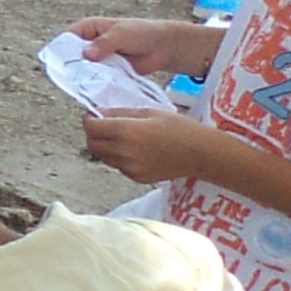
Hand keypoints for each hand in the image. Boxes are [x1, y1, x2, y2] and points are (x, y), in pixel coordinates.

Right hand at [71, 15, 216, 77]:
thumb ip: (104, 43)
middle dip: (72, 66)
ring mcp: (96, 59)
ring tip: (85, 84)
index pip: (66, 39)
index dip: (62, 50)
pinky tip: (95, 88)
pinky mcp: (104, 72)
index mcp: (86, 29)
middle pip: (71, 56)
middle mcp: (87, 44)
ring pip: (82, 69)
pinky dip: (95, 83)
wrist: (162, 47)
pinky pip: (95, 79)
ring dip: (84, 76)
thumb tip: (87, 54)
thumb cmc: (141, 33)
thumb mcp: (121, 34)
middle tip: (74, 77)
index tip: (61, 63)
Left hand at [80, 110, 214, 189]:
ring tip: (122, 139)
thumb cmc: (180, 128)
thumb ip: (121, 113)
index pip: (91, 127)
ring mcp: (129, 168)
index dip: (89, 120)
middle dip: (93, 134)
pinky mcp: (137, 178)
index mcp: (126, 131)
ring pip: (103, 157)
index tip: (93, 115)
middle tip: (103, 127)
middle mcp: (124, 151)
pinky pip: (118, 167)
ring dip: (105, 147)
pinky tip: (135, 151)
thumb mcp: (150, 112)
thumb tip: (98, 113)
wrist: (202, 154)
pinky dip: (119, 158)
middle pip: (92, 144)